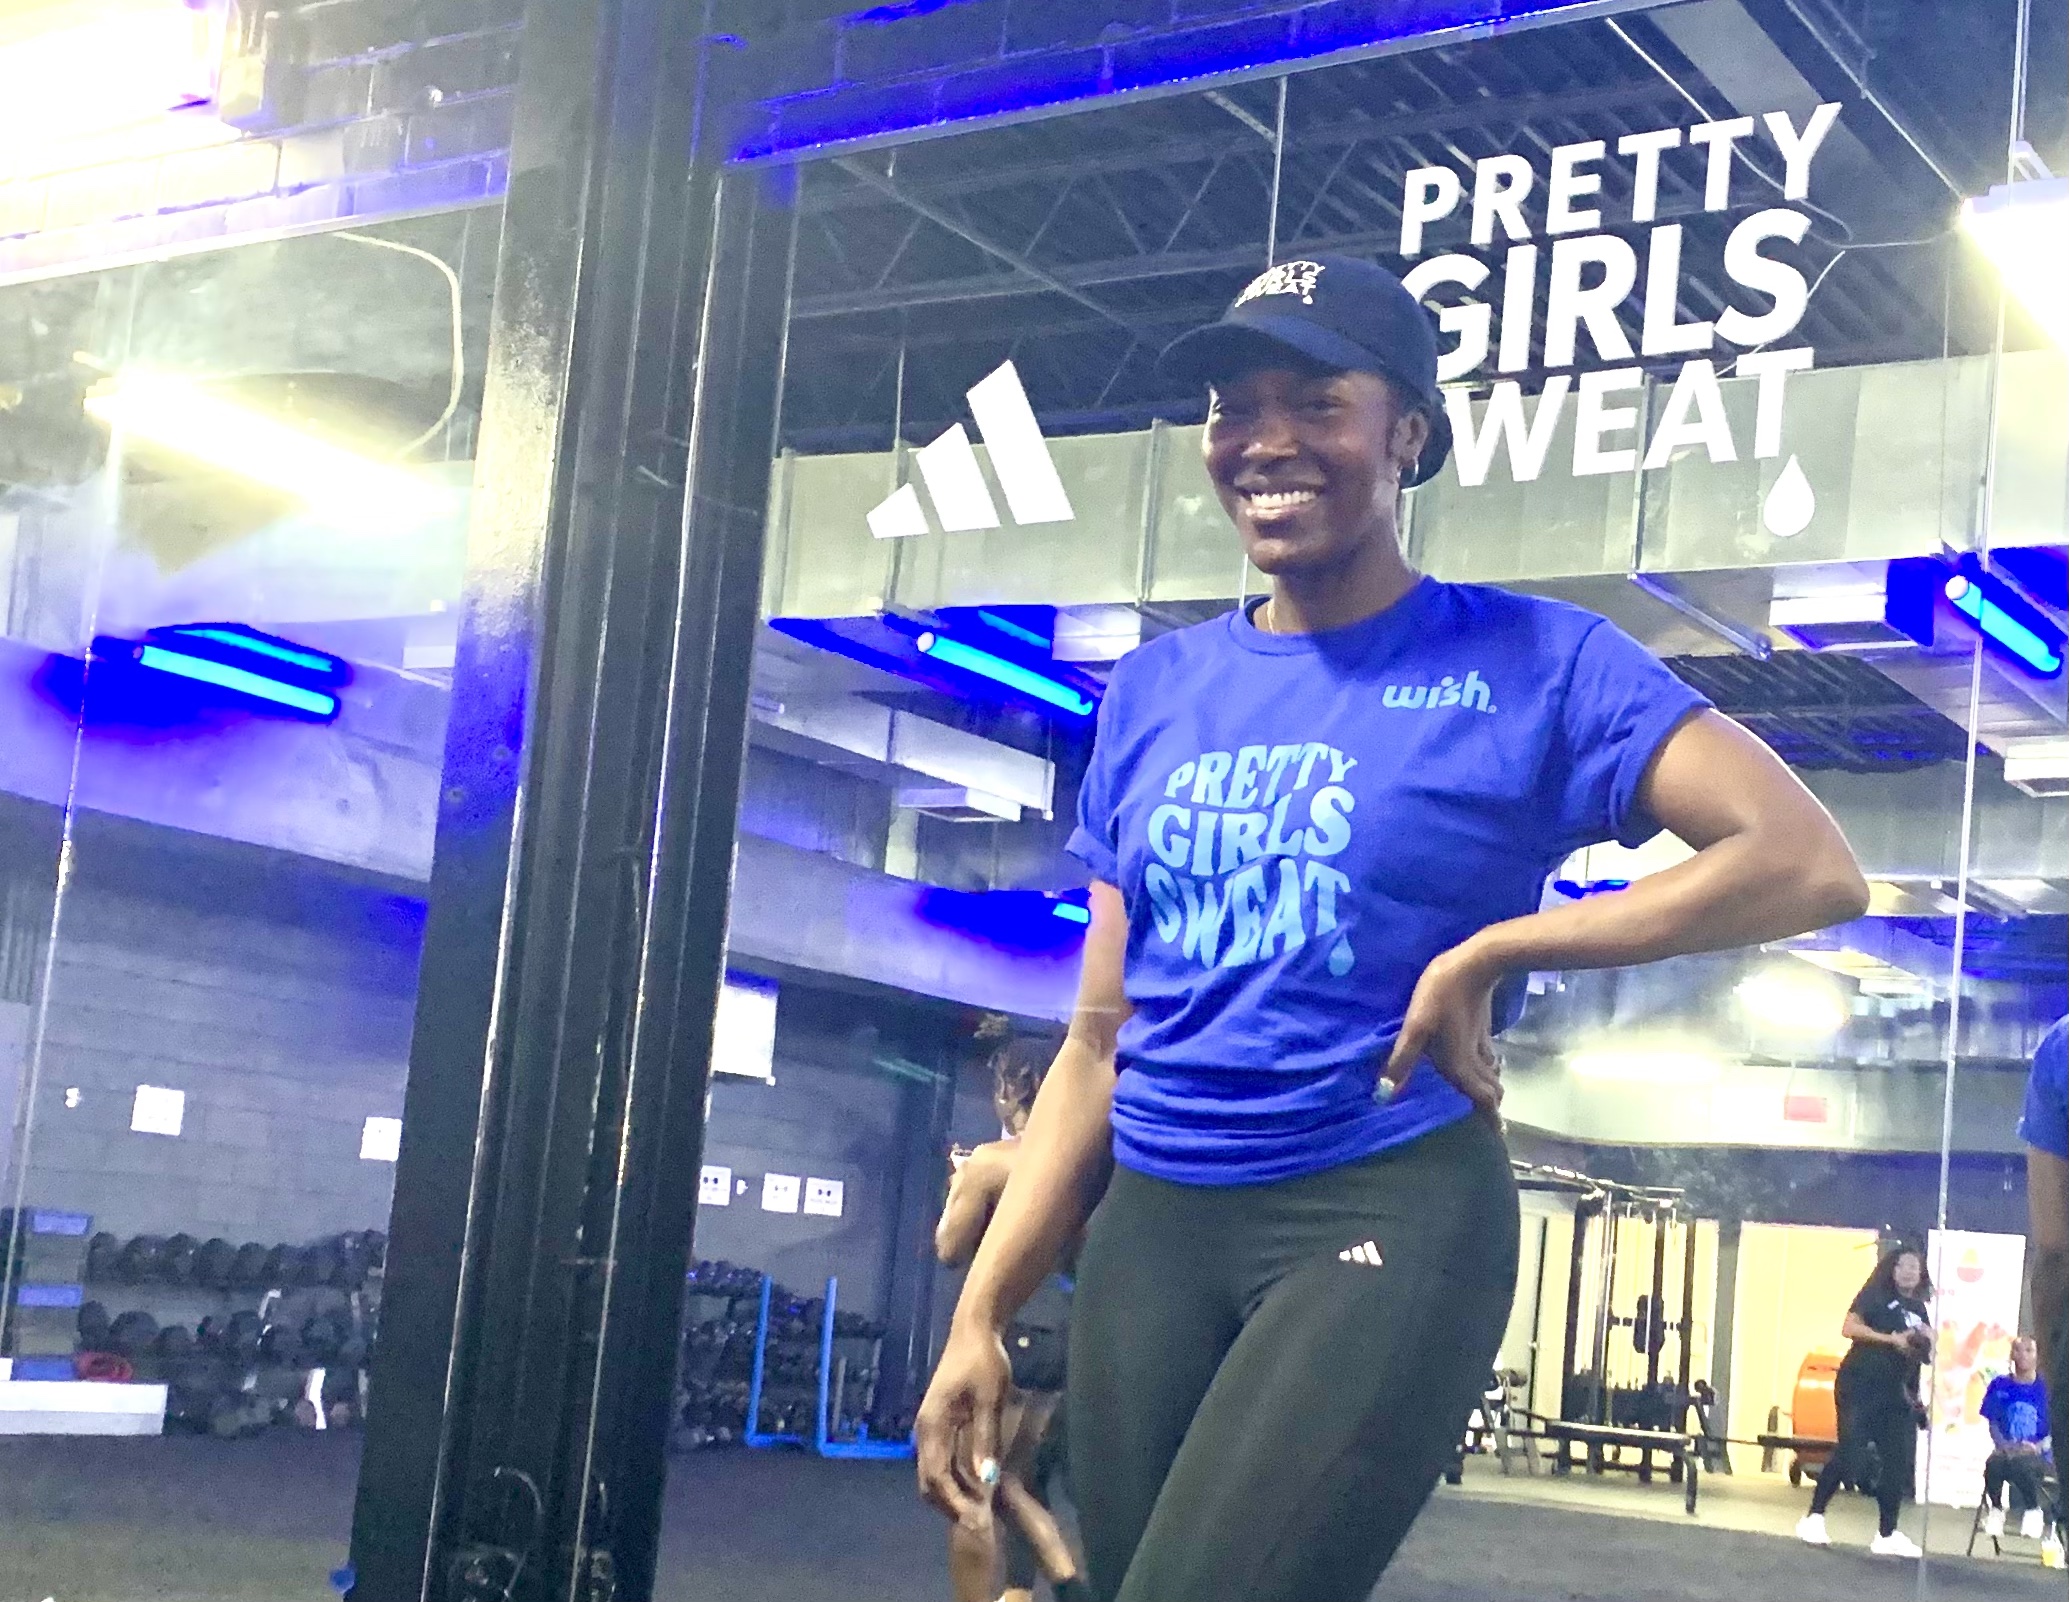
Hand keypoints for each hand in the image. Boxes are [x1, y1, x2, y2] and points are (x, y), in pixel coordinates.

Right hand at [915, 1321, 1011, 1530]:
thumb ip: (985, 1438)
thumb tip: (985, 1478)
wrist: (974, 1330)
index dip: (954, 1503)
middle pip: (928, 1482)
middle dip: (950, 1505)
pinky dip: (953, 1480)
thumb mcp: (990, 1398)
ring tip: (979, 1510)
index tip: (976, 1521)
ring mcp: (929, 1428)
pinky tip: (975, 1486)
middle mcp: (925, 1431)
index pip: (936, 1477)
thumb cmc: (983, 1361)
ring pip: (932, 1474)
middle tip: (979, 1523)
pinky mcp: (938, 1424)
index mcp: (933, 1425)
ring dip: (951, 1495)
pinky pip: (939, 1462)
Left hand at [1382, 941, 1502, 1112]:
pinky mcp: (1482, 1026)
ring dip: (1489, 1088)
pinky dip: (1487, 1068)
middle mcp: (1475, 1060)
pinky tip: (1483, 1063)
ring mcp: (1481, 1042)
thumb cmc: (1442, 995)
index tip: (1497, 1136)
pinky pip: (1487, 1056)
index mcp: (1460, 1066)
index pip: (1483, 1101)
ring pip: (1491, 1073)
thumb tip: (1384, 1097)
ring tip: (1484, 1099)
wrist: (1475, 963)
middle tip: (1489, 1123)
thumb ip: (1402, 1062)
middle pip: (1490, 1091)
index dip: (1491, 1120)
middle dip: (1490, 1108)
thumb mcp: (1416, 1028)